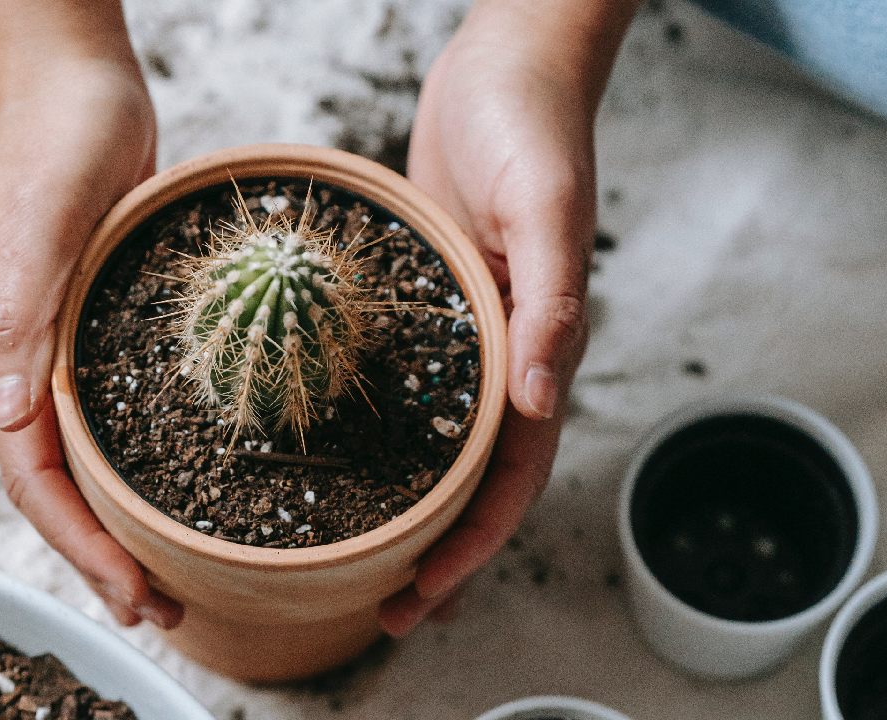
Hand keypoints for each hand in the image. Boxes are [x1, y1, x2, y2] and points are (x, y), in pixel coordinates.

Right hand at [0, 50, 181, 628]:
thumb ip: (14, 313)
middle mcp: (34, 366)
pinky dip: (148, 461)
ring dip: (127, 521)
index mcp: (7, 356)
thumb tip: (11, 413)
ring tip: (174, 570)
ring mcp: (70, 349)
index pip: (34, 479)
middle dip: (104, 556)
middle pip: (63, 487)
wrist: (83, 89)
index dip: (79, 545)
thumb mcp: (34, 222)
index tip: (132, 591)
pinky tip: (186, 480)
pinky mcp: (107, 329)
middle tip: (163, 608)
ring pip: (92, 459)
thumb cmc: (54, 144)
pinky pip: (120, 414)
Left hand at [379, 0, 636, 634]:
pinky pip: (405, 383)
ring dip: (408, 505)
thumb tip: (540, 397)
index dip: (472, 542)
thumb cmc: (532, 124)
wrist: (507, 65)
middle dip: (437, 549)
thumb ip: (550, 300)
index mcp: (538, 344)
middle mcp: (502, 351)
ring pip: (439, 442)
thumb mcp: (543, 205)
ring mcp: (463, 330)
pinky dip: (381, 432)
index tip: (424, 595)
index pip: (512, 472)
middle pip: (473, 476)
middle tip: (384, 609)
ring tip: (360, 557)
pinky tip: (336, 453)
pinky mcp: (428, 300)